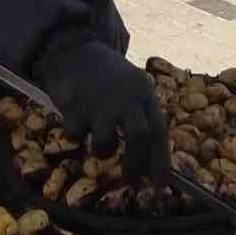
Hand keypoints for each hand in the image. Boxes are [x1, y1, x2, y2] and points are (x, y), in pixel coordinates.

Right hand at [33, 39, 169, 179]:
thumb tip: (150, 164)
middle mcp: (125, 97)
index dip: (160, 160)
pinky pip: (77, 134)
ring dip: (103, 151)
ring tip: (100, 146)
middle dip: (135, 164)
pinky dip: (77, 135)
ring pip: (105, 142)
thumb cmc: (109, 80)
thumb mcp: (133, 90)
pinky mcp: (75, 104)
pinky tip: (77, 123)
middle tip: (131, 179)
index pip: (158, 130)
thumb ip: (141, 118)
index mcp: (144, 93)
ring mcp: (100, 100)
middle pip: (139, 137)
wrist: (76, 51)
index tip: (160, 183)